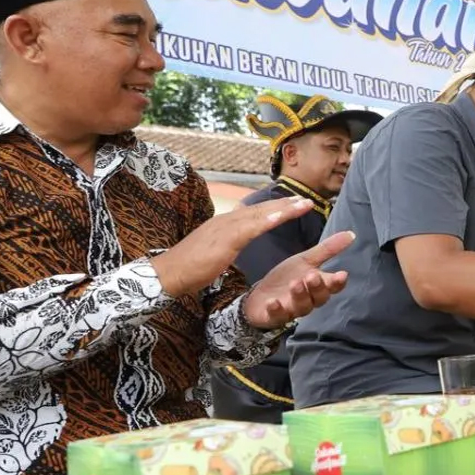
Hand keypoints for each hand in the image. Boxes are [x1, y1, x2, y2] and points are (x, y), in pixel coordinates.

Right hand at [151, 197, 316, 296]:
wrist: (168, 273)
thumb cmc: (190, 267)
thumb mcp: (214, 251)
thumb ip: (227, 243)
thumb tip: (235, 241)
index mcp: (225, 224)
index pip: (255, 213)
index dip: (275, 208)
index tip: (293, 205)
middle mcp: (226, 221)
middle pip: (261, 209)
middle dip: (285, 204)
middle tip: (306, 201)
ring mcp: (224, 228)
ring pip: (259, 215)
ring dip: (282, 209)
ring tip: (302, 205)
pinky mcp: (223, 239)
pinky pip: (249, 229)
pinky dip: (266, 221)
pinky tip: (280, 216)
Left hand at [242, 231, 355, 328]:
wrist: (261, 295)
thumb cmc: (287, 278)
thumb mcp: (305, 260)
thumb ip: (327, 249)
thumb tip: (351, 234)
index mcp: (318, 286)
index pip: (333, 286)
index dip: (338, 282)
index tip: (342, 274)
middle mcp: (308, 300)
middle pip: (319, 298)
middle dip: (317, 287)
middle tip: (313, 276)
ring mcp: (292, 310)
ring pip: (301, 307)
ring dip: (300, 296)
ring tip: (295, 283)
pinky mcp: (274, 317)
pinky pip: (278, 316)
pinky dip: (276, 310)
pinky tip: (273, 302)